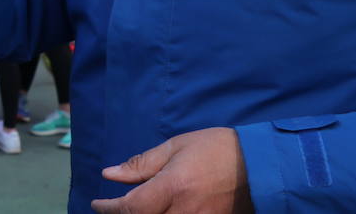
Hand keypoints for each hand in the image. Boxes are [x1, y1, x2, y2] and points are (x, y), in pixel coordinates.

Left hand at [91, 127, 251, 213]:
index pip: (131, 208)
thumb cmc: (214, 149)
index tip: (97, 204)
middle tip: (113, 208)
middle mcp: (183, 211)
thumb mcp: (175, 147)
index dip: (109, 210)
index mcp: (173, 187)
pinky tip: (155, 211)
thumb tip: (109, 174)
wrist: (258, 166)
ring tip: (134, 208)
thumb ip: (141, 164)